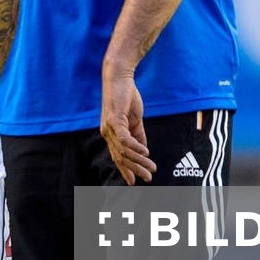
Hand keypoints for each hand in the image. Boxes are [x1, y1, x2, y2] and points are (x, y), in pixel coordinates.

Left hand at [100, 66, 153, 184]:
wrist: (119, 78)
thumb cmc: (125, 97)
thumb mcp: (134, 120)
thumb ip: (138, 135)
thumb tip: (145, 150)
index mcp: (111, 134)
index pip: (118, 157)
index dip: (126, 170)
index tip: (134, 182)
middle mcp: (108, 133)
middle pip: (121, 157)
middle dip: (135, 170)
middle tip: (148, 179)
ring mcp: (109, 127)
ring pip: (124, 151)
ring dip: (139, 161)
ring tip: (151, 167)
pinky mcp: (114, 119)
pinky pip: (125, 139)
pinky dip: (136, 147)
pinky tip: (146, 152)